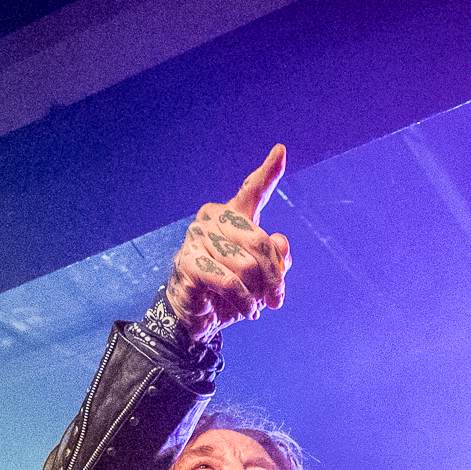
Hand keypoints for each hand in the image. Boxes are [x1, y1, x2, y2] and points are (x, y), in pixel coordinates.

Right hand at [166, 146, 290, 341]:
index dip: (268, 172)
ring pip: (246, 265)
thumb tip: (281, 243)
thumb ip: (276, 259)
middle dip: (274, 276)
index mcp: (232, 215)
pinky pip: (229, 281)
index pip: (252, 190)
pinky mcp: (189, 261)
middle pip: (260, 240)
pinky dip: (243, 300)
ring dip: (257, 294)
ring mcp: (198, 237)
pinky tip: (246, 310)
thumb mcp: (260, 278)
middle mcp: (213, 218)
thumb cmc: (228, 292)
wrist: (196, 319)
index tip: (281, 151)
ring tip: (255, 309)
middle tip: (276, 300)